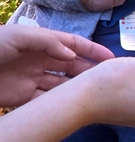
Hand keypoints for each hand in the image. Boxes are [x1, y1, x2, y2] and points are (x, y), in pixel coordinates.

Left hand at [0, 25, 114, 106]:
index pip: (73, 44)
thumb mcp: (17, 37)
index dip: (92, 50)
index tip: (111, 58)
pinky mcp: (22, 97)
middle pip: (72, 65)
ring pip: (62, 83)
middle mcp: (40, 60)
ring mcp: (32, 78)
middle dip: (90, 69)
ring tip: (95, 93)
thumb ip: (47, 41)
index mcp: (41, 43)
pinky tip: (72, 105)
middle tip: (108, 79)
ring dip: (77, 87)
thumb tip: (71, 52)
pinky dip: (59, 102)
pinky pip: (46, 99)